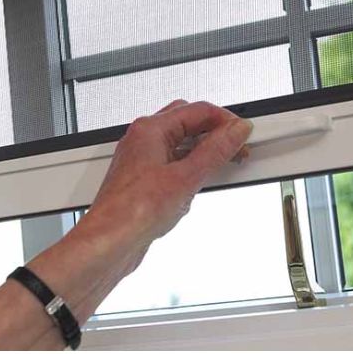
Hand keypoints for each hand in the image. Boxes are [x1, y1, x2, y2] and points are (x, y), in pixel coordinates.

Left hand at [85, 99, 252, 247]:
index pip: (198, 110)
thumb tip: (235, 131)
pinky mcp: (145, 179)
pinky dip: (192, 168)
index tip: (243, 134)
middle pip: (189, 122)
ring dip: (204, 152)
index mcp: (150, 129)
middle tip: (236, 147)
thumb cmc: (131, 211)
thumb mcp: (185, 178)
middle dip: (215, 133)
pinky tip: (200, 184)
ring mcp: (143, 159)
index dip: (226, 120)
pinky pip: (174, 163)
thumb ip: (215, 151)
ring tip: (223, 165)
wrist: (108, 243)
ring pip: (181, 143)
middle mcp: (144, 139)